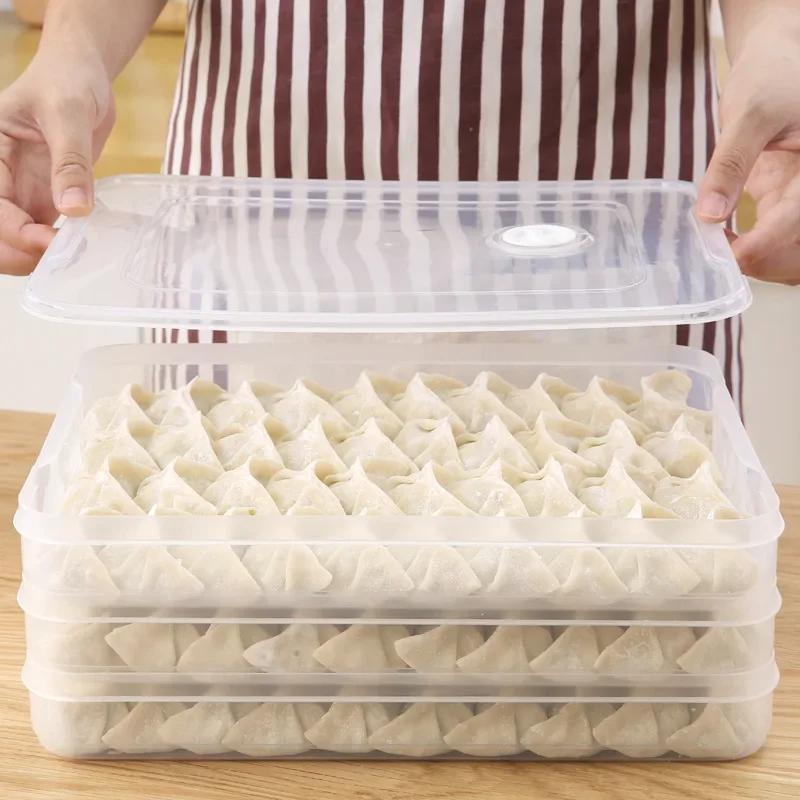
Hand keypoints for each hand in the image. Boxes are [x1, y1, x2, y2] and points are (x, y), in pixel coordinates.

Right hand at [0, 47, 114, 274]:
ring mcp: (21, 188)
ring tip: (71, 255)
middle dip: (18, 252)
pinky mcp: (45, 196)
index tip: (48, 240)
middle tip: (58, 257)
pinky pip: (42, 230)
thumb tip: (74, 209)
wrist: (84, 74)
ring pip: (15, 237)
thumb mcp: (68, 113)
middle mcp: (0, 175)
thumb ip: (71, 162)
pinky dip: (56, 246)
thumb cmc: (67, 79)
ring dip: (36, 255)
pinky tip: (78, 247)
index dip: (13, 230)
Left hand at [697, 27, 799, 285]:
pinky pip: (787, 249)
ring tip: (721, 248)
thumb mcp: (749, 114)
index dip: (765, 244)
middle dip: (764, 262)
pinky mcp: (795, 208)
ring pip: (798, 259)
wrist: (780, 64)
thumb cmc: (773, 77)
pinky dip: (761, 258)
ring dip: (763, 266)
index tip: (728, 253)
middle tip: (718, 252)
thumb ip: (729, 164)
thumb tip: (708, 215)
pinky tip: (729, 245)